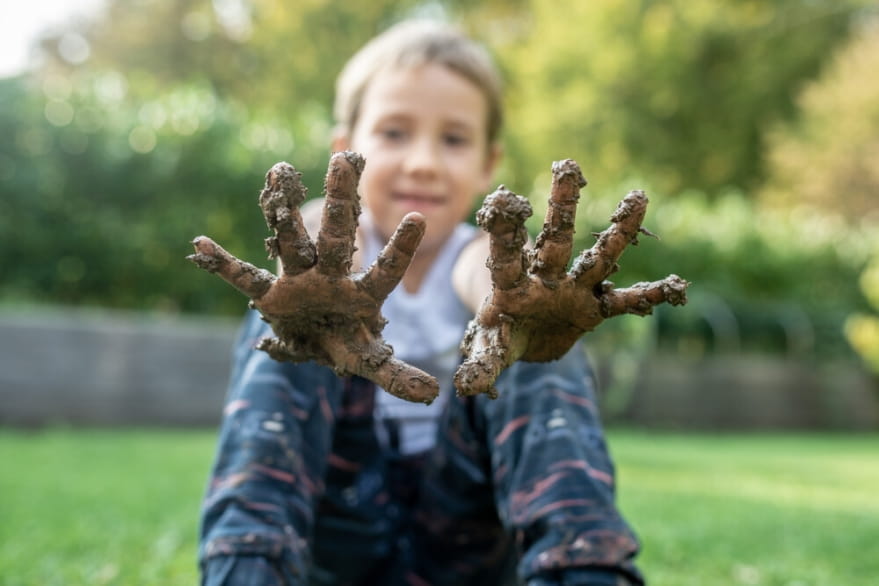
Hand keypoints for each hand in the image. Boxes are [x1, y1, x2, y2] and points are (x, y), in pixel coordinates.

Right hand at [188, 152, 438, 403]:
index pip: (386, 270)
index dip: (401, 250)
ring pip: (293, 239)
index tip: (417, 218)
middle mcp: (331, 276)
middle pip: (336, 236)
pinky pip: (245, 278)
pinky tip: (200, 245)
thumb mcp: (370, 360)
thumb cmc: (348, 342)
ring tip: (279, 170)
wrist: (314, 341)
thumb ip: (397, 373)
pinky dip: (223, 265)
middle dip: (340, 202)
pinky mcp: (272, 294)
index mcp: (362, 293)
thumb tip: (434, 393)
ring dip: (283, 209)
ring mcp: (300, 279)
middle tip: (343, 159)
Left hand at [454, 159, 687, 397]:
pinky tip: (675, 287)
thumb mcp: (490, 348)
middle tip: (568, 165)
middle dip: (562, 206)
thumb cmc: (500, 336)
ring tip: (638, 197)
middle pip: (555, 239)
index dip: (505, 230)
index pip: (507, 254)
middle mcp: (545, 278)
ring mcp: (573, 290)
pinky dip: (648, 297)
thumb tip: (467, 386)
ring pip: (597, 257)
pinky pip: (624, 302)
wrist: (524, 341)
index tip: (501, 199)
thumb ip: (482, 363)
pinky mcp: (593, 308)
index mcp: (512, 285)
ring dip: (617, 233)